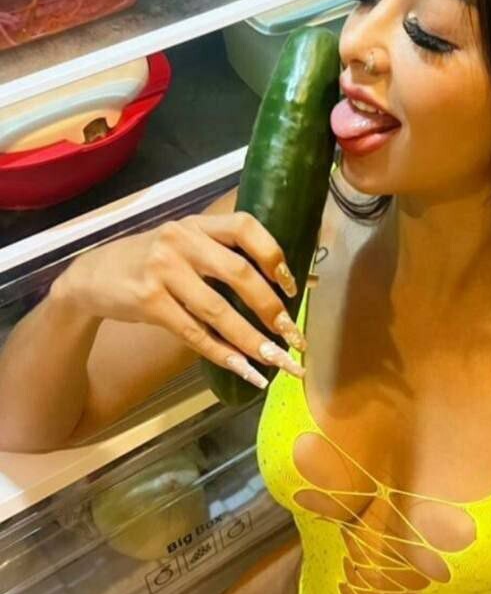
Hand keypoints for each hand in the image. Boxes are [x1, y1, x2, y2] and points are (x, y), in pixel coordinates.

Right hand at [52, 212, 307, 388]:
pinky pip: (193, 332)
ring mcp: (163, 270)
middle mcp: (182, 240)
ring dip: (252, 339)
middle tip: (292, 334)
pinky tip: (242, 369)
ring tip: (276, 360)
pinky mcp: (148, 301)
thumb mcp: (183, 245)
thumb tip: (281, 284)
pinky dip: (222, 353)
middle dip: (271, 307)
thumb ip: (221, 256)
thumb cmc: (151, 263)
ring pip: (218, 310)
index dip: (274, 255)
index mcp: (198, 224)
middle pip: (239, 273)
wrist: (92, 277)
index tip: (293, 285)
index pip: (245, 227)